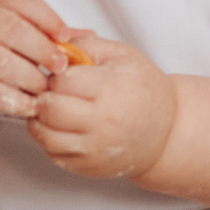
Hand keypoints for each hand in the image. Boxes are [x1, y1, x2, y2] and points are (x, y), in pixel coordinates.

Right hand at [0, 0, 78, 122]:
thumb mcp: (7, 27)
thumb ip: (45, 31)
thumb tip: (86, 37)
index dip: (46, 17)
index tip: (64, 36)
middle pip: (7, 28)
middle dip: (40, 48)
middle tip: (60, 66)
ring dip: (28, 76)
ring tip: (44, 87)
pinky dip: (14, 100)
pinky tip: (29, 104)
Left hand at [31, 34, 175, 179]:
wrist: (168, 132)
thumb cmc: (144, 91)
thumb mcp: (122, 55)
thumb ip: (85, 44)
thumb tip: (52, 42)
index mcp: (112, 89)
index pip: (62, 80)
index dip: (56, 73)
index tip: (62, 73)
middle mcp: (104, 122)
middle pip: (49, 108)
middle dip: (45, 95)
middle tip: (54, 91)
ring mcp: (95, 149)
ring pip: (44, 134)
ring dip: (40, 119)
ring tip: (52, 108)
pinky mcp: (88, 167)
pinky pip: (52, 153)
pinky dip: (48, 139)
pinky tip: (61, 127)